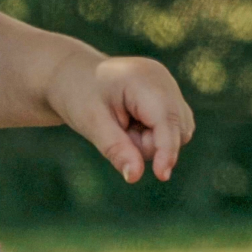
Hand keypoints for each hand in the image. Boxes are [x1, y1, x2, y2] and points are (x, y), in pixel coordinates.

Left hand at [46, 53, 194, 183]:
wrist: (73, 75)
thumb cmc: (79, 95)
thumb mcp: (91, 123)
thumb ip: (116, 149)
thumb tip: (135, 176)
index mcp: (144, 80)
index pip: (166, 120)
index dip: (167, 149)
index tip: (161, 176)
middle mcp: (163, 80)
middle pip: (176, 130)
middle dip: (148, 144)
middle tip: (117, 132)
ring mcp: (169, 87)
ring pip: (178, 132)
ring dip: (152, 141)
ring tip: (124, 126)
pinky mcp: (169, 96)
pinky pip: (174, 128)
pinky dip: (154, 135)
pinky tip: (133, 123)